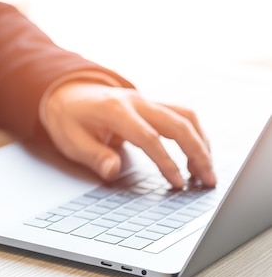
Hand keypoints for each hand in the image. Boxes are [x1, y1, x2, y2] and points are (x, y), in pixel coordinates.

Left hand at [40, 81, 216, 188]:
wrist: (67, 93)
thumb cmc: (69, 119)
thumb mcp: (70, 141)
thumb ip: (93, 156)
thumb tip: (112, 170)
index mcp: (115, 110)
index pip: (149, 138)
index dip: (166, 162)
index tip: (178, 183)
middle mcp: (136, 101)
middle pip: (177, 123)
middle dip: (197, 152)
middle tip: (208, 180)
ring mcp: (146, 100)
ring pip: (186, 116)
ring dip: (201, 142)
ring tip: (206, 171)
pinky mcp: (152, 105)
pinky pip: (182, 114)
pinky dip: (196, 133)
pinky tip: (199, 153)